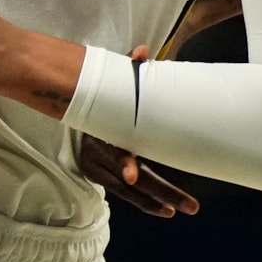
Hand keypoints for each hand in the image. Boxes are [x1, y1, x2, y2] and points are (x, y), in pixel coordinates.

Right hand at [73, 55, 198, 215]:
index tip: (131, 175)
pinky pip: (126, 195)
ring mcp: (98, 169)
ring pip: (130, 192)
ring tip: (180, 210)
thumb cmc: (100, 99)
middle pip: (131, 178)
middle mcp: (98, 155)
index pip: (113, 149)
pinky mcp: (100, 178)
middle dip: (161, 192)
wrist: (73, 113)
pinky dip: (145, 203)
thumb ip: (127, 71)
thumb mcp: (109, 84)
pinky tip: (165, 211)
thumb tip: (142, 51)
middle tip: (188, 205)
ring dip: (156, 202)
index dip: (122, 162)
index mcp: (102, 132)